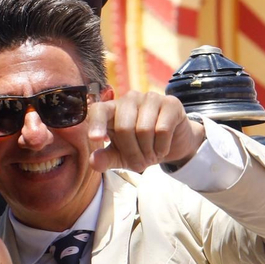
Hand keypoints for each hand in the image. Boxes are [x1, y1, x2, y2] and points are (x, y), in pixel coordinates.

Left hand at [87, 91, 202, 172]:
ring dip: (148, 152)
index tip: (95, 138)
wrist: (170, 143)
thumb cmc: (139, 147)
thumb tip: (94, 162)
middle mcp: (129, 99)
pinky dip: (161, 147)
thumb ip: (106, 159)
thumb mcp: (120, 157)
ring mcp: (150, 98)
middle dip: (132, 153)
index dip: (96, 123)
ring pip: (144, 129)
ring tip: (150, 156)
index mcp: (112, 109)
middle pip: (124, 128)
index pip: (99, 111)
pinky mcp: (170, 103)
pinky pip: (162, 130)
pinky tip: (162, 149)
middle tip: (139, 164)